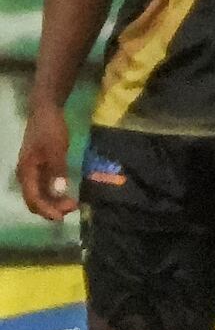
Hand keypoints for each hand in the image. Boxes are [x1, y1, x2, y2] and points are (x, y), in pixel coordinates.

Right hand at [15, 103, 72, 221]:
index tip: (62, 218)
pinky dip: (56, 194)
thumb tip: (59, 190)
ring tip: (73, 203)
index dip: (46, 210)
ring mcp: (33, 171)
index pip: (33, 198)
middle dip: (52, 208)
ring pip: (41, 195)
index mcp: (27, 170)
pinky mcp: (41, 168)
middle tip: (73, 207)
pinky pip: (45, 187)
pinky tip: (68, 195)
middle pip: (35, 199)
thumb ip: (57, 170)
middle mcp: (27, 174)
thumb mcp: (56, 149)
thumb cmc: (50, 129)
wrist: (46, 111)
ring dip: (55, 202)